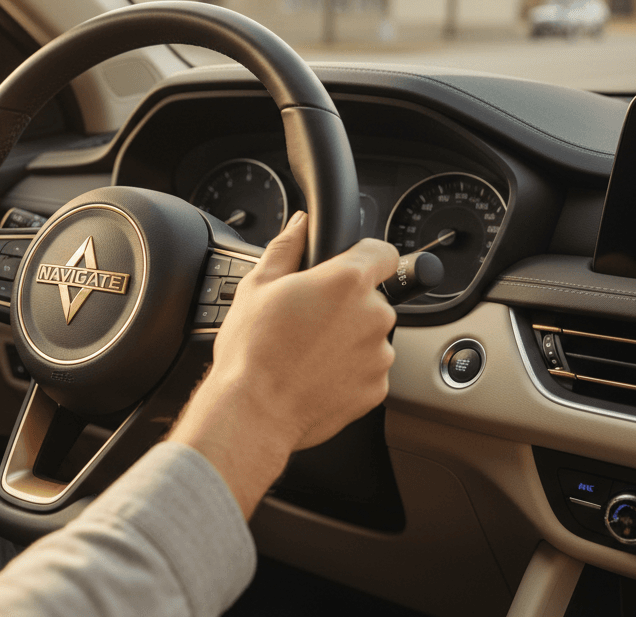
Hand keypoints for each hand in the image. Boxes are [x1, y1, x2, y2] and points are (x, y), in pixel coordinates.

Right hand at [168, 211, 398, 515]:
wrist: (254, 411)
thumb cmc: (252, 350)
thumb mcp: (257, 285)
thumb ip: (287, 247)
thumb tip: (301, 224)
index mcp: (347, 281)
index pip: (383, 253)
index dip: (366, 256)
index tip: (350, 267)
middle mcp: (373, 315)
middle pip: (372, 298)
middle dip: (346, 305)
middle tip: (307, 320)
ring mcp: (379, 355)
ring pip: (369, 336)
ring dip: (348, 339)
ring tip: (306, 352)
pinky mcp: (376, 388)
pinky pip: (367, 370)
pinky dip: (348, 371)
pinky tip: (314, 375)